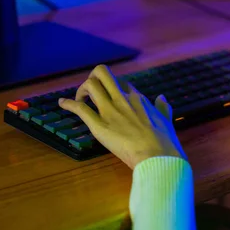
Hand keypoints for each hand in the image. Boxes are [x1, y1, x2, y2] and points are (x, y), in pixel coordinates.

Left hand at [58, 65, 185, 169]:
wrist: (158, 156)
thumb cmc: (165, 142)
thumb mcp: (166, 120)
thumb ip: (163, 107)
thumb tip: (161, 97)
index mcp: (138, 99)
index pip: (121, 83)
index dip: (113, 89)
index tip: (110, 98)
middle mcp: (123, 99)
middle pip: (103, 73)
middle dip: (93, 79)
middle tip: (90, 92)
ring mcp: (110, 111)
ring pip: (90, 85)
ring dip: (81, 90)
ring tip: (80, 100)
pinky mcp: (98, 125)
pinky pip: (79, 108)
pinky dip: (68, 104)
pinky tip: (63, 104)